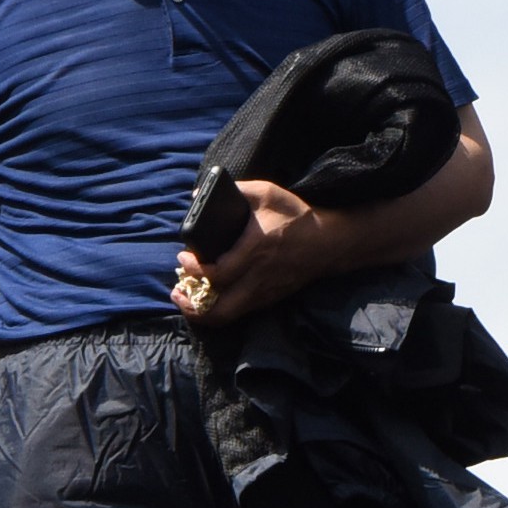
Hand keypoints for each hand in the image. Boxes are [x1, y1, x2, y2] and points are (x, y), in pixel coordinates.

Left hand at [176, 178, 332, 323]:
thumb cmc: (297, 216)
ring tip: (188, 302)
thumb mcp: (268, 193)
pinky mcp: (270, 298)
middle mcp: (258, 277)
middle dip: (192, 307)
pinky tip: (212, 298)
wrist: (329, 242)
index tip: (183, 257)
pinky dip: (221, 310)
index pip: (216, 273)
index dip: (193, 270)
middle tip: (178, 292)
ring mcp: (265, 292)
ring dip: (203, 314)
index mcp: (255, 250)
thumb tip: (198, 194)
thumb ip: (236, 190)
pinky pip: (241, 312)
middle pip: (220, 310)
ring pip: (229, 317)